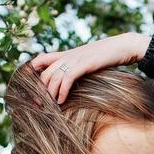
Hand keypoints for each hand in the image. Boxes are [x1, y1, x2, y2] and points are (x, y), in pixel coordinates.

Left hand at [26, 32, 150, 103]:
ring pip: (52, 78)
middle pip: (44, 73)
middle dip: (39, 91)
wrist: (122, 46)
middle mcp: (66, 56)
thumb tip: (70, 81)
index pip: (40, 59)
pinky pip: (66, 79)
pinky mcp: (82, 64)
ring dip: (49, 95)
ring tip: (51, 106)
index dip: (31, 72)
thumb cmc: (107, 56)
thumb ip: (76, 67)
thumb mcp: (87, 61)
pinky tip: (61, 101)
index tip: (30, 88)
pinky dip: (61, 92)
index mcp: (66, 54)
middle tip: (40, 105)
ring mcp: (74, 59)